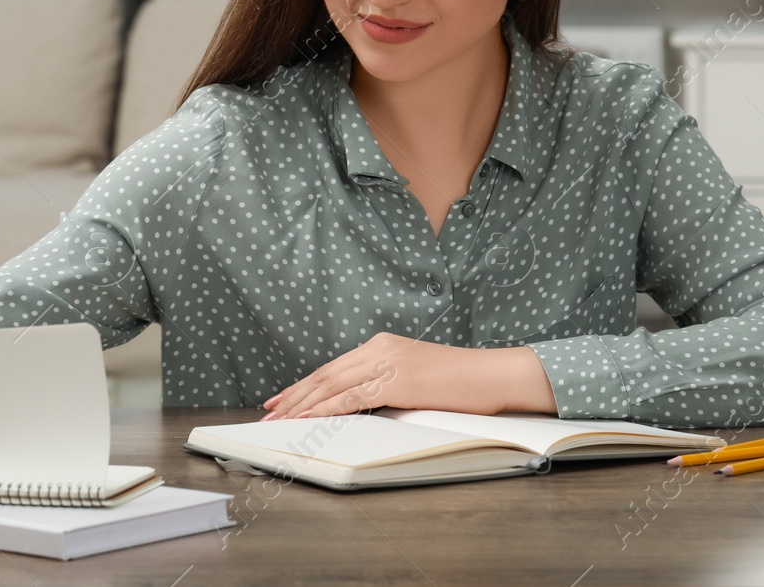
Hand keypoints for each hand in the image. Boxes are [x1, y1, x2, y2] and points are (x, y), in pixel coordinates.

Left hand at [260, 332, 555, 419]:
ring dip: (303, 403)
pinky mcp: (396, 381)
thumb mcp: (416, 377)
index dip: (306, 384)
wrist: (492, 375)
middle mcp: (380, 347)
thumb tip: (363, 403)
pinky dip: (326, 408)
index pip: (334, 366)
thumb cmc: (461, 382)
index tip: (284, 398)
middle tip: (271, 409)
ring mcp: (387, 362)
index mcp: (382, 344)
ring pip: (333, 384)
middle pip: (326, 373)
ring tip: (281, 417)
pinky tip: (309, 417)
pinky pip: (352, 397)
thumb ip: (387, 384)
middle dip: (295, 394)